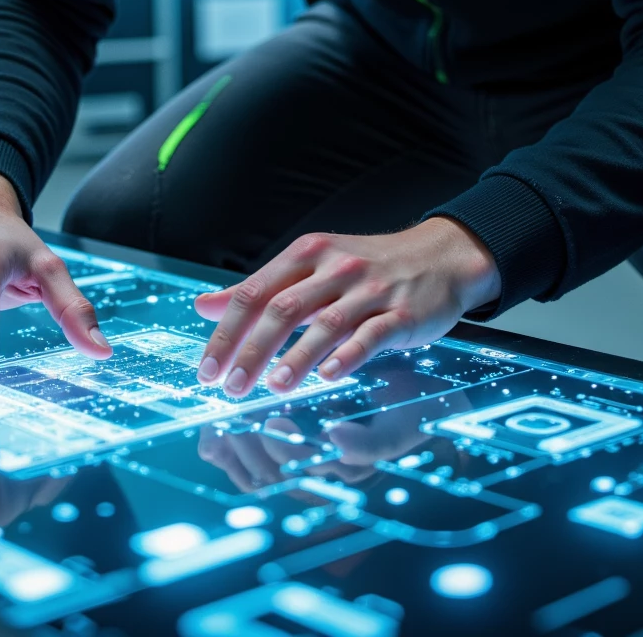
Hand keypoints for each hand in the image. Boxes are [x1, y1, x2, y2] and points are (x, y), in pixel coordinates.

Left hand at [192, 216, 499, 398]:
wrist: (440, 256)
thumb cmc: (366, 267)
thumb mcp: (310, 267)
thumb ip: (259, 289)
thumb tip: (202, 306)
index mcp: (307, 254)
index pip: (255, 292)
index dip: (226, 332)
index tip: (206, 369)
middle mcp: (335, 268)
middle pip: (283, 309)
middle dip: (251, 351)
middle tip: (230, 388)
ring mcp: (369, 290)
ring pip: (325, 323)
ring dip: (296, 357)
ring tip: (274, 387)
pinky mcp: (401, 313)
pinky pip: (371, 335)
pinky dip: (348, 355)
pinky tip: (329, 376)